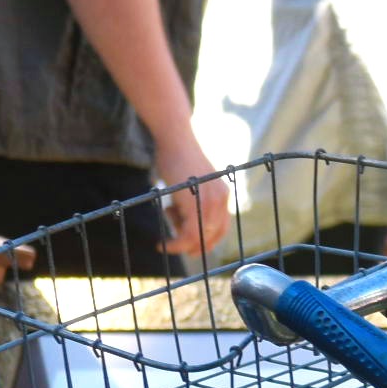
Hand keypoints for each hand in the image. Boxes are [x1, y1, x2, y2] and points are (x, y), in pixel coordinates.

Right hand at [151, 131, 231, 255]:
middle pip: (212, 237)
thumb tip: (185, 220)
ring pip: (199, 238)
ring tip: (166, 227)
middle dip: (194, 246)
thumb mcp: (192, 184)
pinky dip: (176, 243)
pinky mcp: (196, 204)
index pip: (221, 229)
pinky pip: (189, 235)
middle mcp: (221, 201)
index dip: (208, 242)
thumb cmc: (177, 158)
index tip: (193, 248)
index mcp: (223, 196)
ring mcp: (210, 203)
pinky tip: (164, 244)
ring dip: (181, 243)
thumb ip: (195, 201)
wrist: (174, 139)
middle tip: (175, 245)